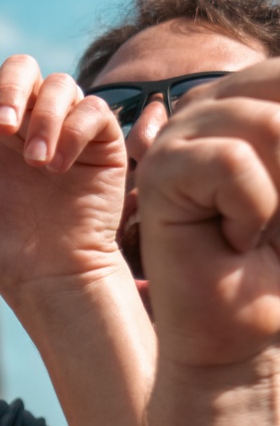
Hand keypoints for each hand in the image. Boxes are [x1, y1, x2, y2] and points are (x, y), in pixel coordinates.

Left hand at [0, 0, 126, 309]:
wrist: (42, 275)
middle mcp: (25, 120)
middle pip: (21, 65)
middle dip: (11, 92)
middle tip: (2, 133)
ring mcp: (64, 129)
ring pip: (57, 83)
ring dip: (43, 118)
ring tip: (35, 163)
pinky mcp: (99, 141)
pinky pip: (91, 108)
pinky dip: (74, 130)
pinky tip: (60, 165)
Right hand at [139, 63, 279, 369]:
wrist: (244, 330)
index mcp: (248, 95)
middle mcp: (209, 104)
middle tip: (275, 221)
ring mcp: (178, 134)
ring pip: (266, 124)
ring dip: (279, 196)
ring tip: (253, 232)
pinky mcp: (158, 170)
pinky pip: (232, 161)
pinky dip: (251, 210)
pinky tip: (232, 241)